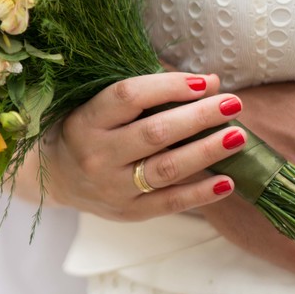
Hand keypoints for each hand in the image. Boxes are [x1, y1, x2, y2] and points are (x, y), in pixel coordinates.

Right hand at [20, 71, 241, 219]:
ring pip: (167, 169)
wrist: (56, 178)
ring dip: (206, 151)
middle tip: (233, 103)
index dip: (169, 86)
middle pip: (154, 134)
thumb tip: (212, 83)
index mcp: (86, 121)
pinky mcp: (128, 211)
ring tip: (237, 136)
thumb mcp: (103, 106)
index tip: (203, 82)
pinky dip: (201, 192)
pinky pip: (170, 202)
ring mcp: (112, 187)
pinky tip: (228, 180)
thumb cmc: (87, 131)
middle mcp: (97, 155)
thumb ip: (151, 93)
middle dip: (199, 117)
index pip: (129, 96)